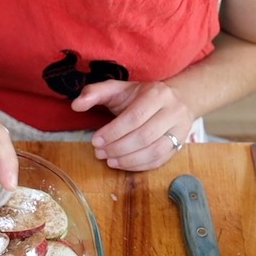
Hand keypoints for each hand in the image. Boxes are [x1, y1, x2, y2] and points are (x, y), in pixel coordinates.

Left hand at [73, 80, 194, 171]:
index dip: (113, 132)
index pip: (135, 117)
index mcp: (158, 94)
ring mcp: (179, 130)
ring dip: (128, 160)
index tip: (96, 141)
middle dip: (119, 148)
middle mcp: (173, 111)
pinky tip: (123, 165)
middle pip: (145, 136)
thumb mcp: (118, 89)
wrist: (176, 99)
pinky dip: (139, 166)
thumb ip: (95, 93)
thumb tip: (76, 104)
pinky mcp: (179, 145)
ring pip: (154, 151)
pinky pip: (159, 160)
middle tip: (100, 153)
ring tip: (110, 160)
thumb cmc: (141, 96)